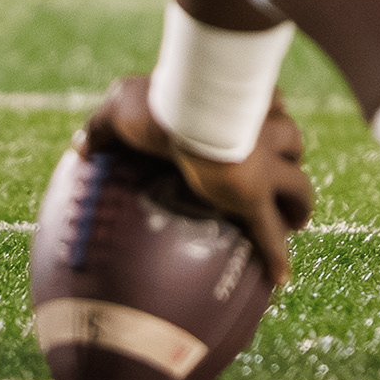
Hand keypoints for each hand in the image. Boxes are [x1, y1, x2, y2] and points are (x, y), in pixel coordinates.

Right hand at [94, 74, 315, 285]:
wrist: (181, 114)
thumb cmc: (157, 102)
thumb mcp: (122, 107)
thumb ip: (104, 127)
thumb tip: (81, 145)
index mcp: (237, 101)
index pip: (269, 102)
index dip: (272, 112)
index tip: (269, 121)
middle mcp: (260, 130)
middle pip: (291, 141)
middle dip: (291, 158)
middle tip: (284, 176)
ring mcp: (261, 164)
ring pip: (297, 182)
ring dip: (298, 201)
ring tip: (297, 220)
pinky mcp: (253, 195)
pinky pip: (270, 229)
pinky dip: (277, 254)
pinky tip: (282, 278)